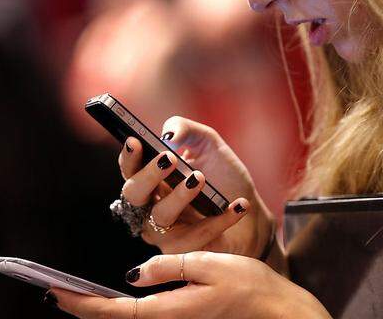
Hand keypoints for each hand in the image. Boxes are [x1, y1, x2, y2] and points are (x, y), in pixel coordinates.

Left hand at [51, 252, 330, 318]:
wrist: (277, 311)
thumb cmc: (249, 286)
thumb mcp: (208, 265)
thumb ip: (168, 268)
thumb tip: (132, 273)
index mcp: (169, 311)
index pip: (114, 311)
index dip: (80, 303)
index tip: (52, 293)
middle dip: (80, 306)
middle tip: (52, 291)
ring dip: (96, 307)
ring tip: (72, 293)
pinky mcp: (181, 318)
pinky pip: (141, 316)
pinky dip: (118, 307)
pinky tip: (111, 297)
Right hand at [118, 116, 272, 257]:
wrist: (253, 215)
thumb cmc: (224, 178)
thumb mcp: (208, 143)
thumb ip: (185, 130)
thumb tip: (168, 135)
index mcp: (152, 180)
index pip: (129, 169)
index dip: (129, 156)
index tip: (136, 141)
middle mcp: (150, 207)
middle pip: (133, 194)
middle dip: (149, 175)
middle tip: (170, 159)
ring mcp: (164, 232)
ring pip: (160, 217)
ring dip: (179, 196)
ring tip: (200, 178)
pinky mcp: (184, 253)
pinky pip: (196, 237)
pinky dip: (219, 219)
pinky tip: (238, 205)